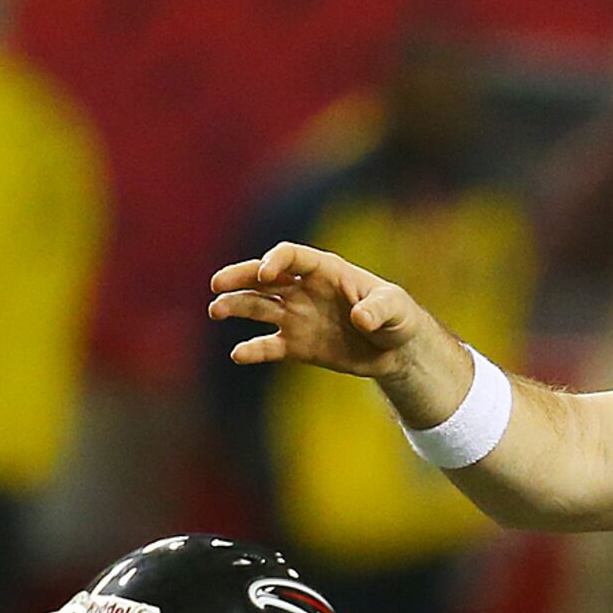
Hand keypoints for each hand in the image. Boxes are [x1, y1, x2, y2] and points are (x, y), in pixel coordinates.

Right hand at [208, 242, 452, 393]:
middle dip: (240, 277)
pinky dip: (254, 350)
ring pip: (258, 307)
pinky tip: (238, 355)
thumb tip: (360, 319)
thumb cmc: (397, 318)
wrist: (396, 351)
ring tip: (216, 311)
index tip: (266, 274)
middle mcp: (303, 290)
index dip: (275, 261)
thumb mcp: (396, 309)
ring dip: (236, 306)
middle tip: (217, 283)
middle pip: (263, 278)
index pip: (291, 257)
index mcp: (324, 271)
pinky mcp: (297, 345)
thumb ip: (378, 310)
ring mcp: (296, 317)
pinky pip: (270, 346)